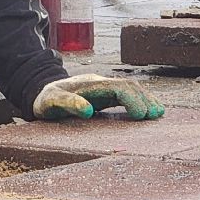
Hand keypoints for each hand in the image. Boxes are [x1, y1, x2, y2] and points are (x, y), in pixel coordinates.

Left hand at [32, 74, 163, 120]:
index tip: (141, 115)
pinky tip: (149, 111)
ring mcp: (104, 89)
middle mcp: (100, 84)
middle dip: (144, 99)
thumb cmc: (45, 99)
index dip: (132, 99)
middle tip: (156, 115)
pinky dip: (139, 102)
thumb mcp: (51, 102)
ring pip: (130, 89)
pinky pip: (126, 96)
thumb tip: (87, 110)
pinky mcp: (105, 96)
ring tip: (158, 113)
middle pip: (128, 86)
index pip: (117, 87)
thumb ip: (67, 104)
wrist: (41, 92)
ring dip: (145, 99)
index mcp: (90, 84)